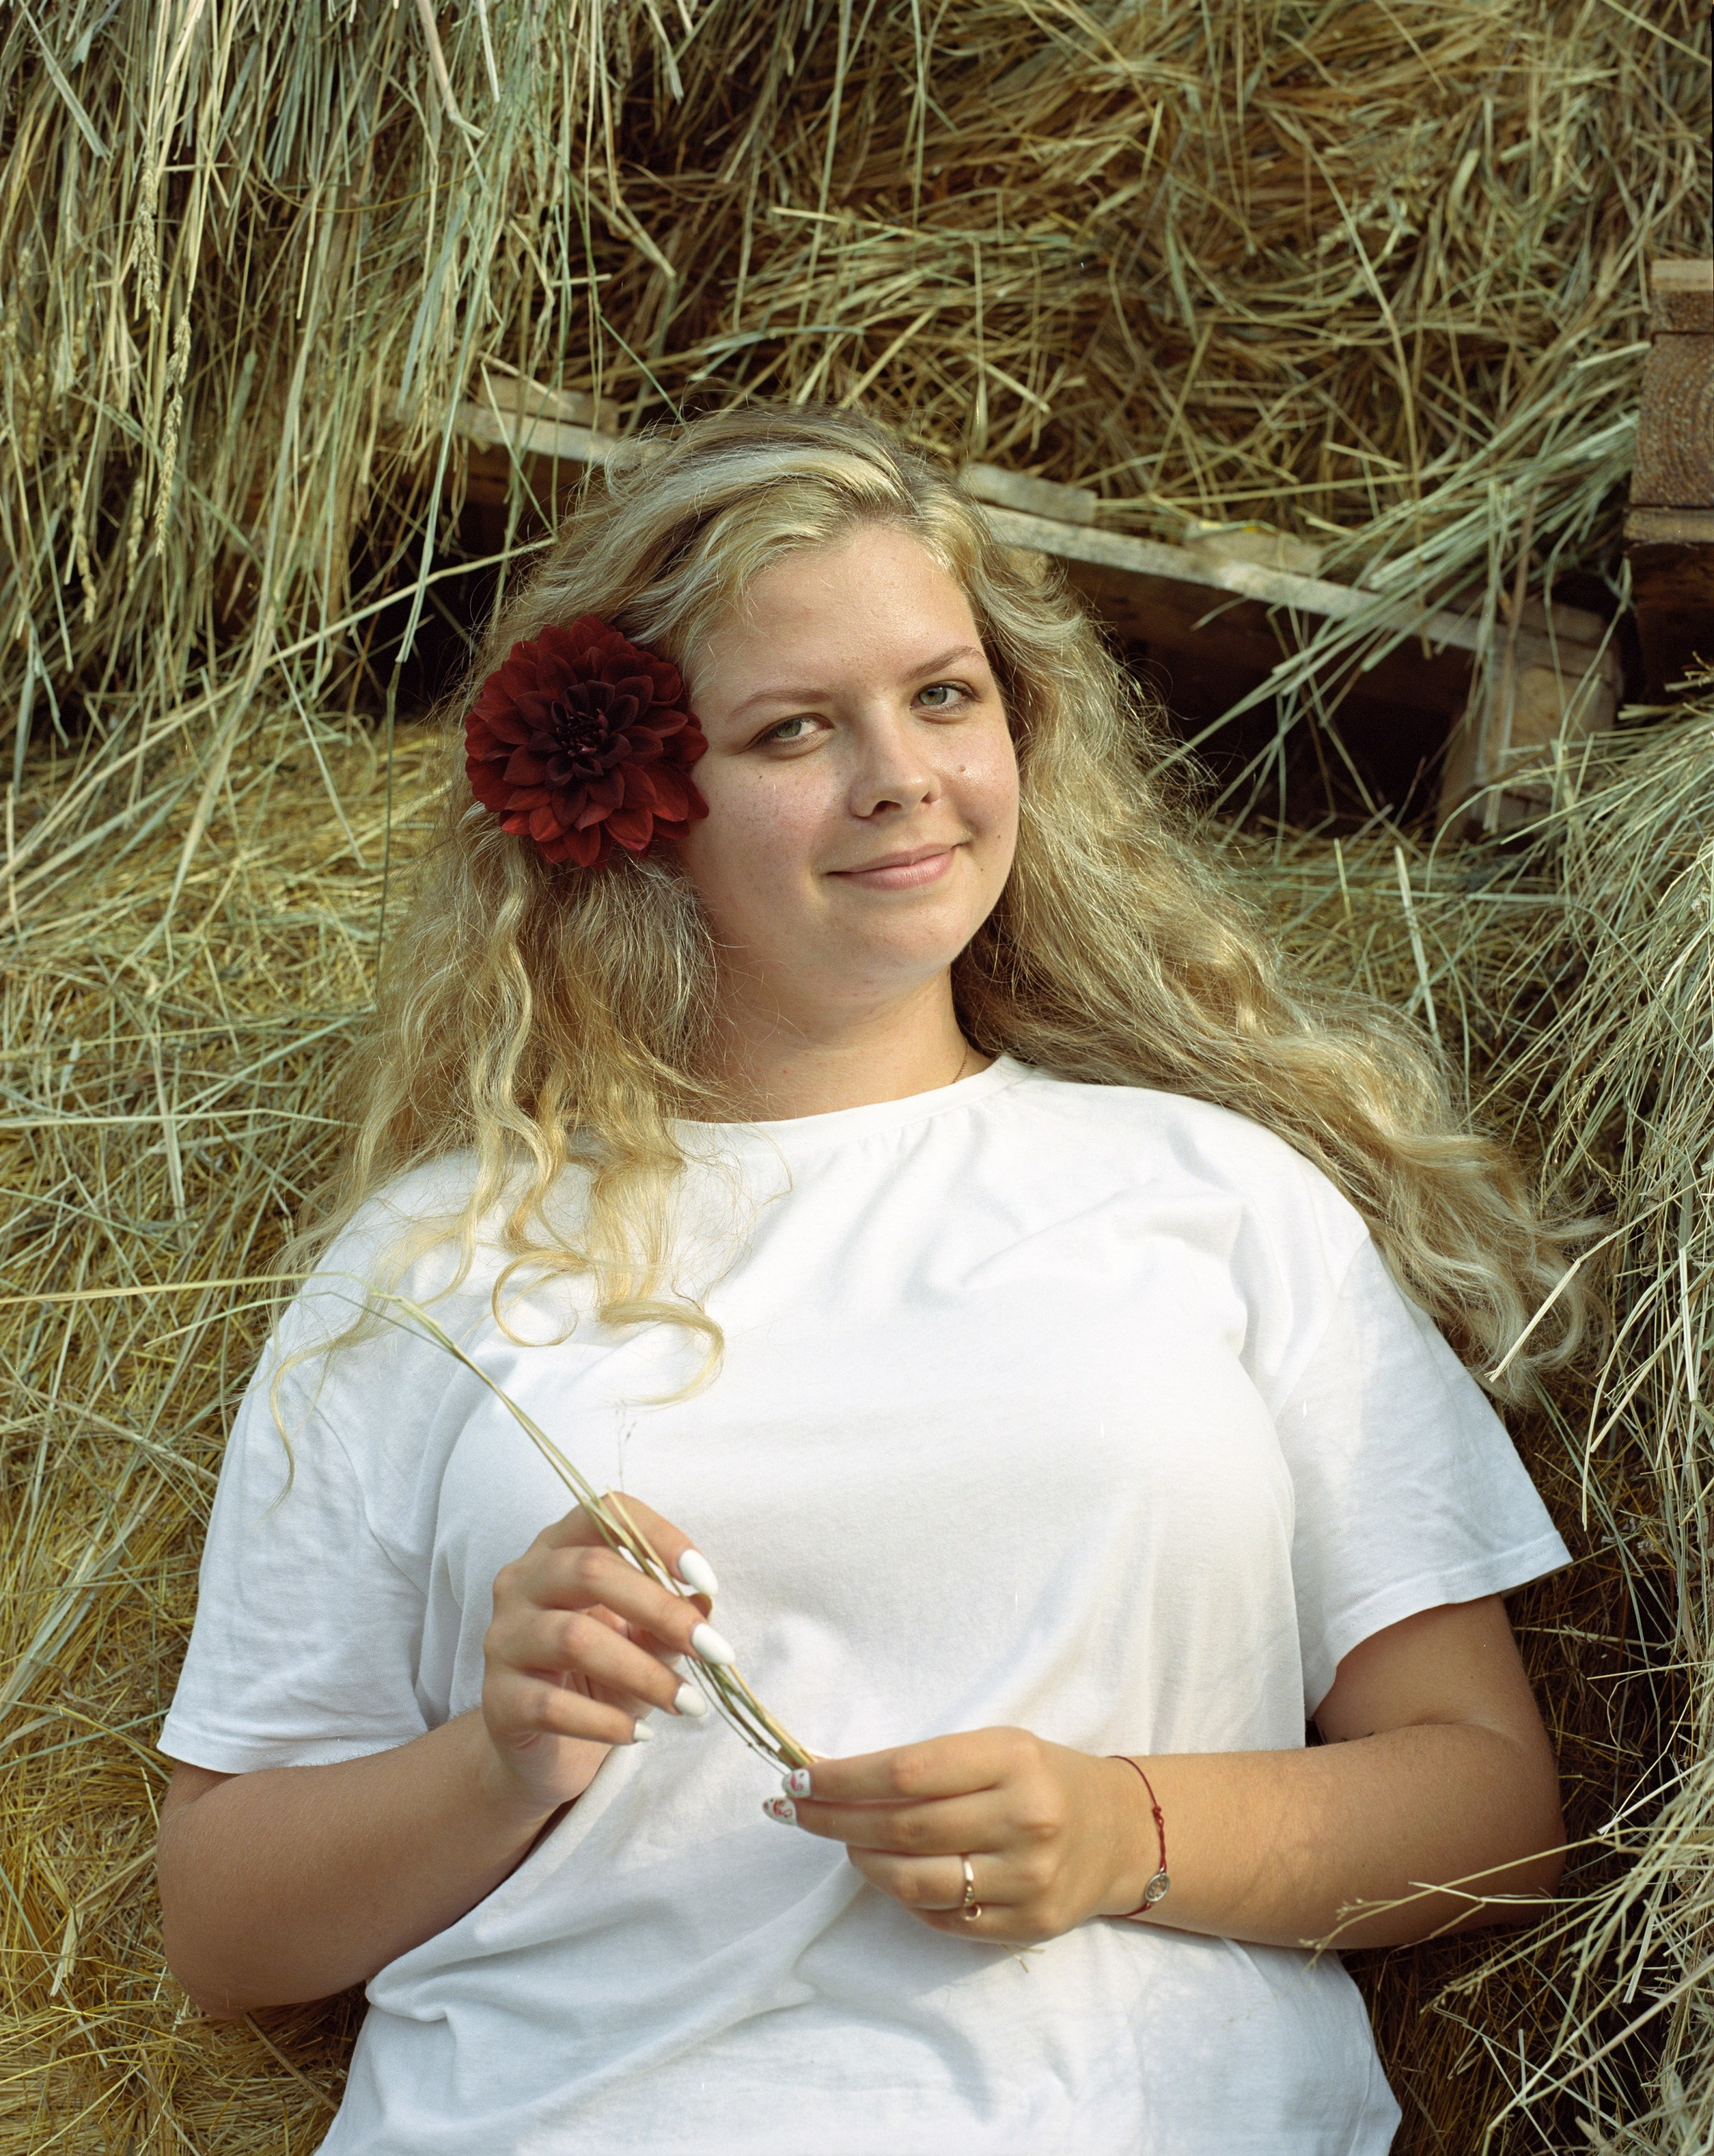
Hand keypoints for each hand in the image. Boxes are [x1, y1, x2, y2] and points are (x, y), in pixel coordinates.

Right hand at [480, 1495, 729, 1819]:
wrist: (546, 1749)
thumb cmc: (600, 1677)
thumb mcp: (642, 1641)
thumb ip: (667, 1620)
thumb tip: (705, 1603)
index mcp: (559, 1549)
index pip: (603, 1514)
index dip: (658, 1537)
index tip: (707, 1579)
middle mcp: (522, 1582)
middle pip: (590, 1571)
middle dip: (661, 1610)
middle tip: (713, 1650)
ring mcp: (503, 1638)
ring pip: (573, 1639)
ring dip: (643, 1672)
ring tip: (689, 1702)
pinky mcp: (497, 1699)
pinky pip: (551, 1706)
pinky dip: (605, 1722)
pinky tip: (641, 1734)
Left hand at [764, 1728, 1158, 1943]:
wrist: (1121, 1833)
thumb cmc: (1040, 1778)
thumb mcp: (996, 1747)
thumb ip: (927, 1763)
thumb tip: (830, 1776)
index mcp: (1012, 1758)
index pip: (906, 1771)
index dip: (842, 1778)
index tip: (798, 1778)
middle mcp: (1024, 1818)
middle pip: (902, 1826)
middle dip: (834, 1820)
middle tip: (794, 1811)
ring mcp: (1027, 1879)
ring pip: (914, 1880)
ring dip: (861, 1861)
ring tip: (844, 1843)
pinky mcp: (1026, 1925)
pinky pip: (941, 1918)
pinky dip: (904, 1897)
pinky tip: (892, 1873)